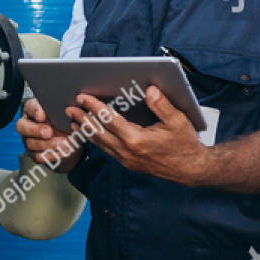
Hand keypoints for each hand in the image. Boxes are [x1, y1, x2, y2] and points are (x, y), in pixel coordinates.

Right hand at [16, 97, 84, 173]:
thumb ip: (63, 112)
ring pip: (31, 143)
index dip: (34, 111)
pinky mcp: (33, 153)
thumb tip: (69, 111)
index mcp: (33, 109)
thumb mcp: (66, 115)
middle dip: (36, 130)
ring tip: (64, 144)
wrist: (70, 140)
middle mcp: (27, 124)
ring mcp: (28, 140)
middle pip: (22, 126)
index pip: (29, 107)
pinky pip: (38, 156)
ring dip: (48, 145)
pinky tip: (63, 152)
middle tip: (49, 132)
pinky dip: (52, 155)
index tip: (42, 115)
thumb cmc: (65, 122)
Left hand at [65, 87, 210, 185]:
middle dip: (82, 118)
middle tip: (69, 107)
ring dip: (85, 130)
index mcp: (137, 139)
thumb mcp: (178, 121)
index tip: (82, 97)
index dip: (94, 106)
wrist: (190, 170)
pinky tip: (90, 133)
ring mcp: (126, 160)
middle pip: (98, 132)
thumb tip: (150, 90)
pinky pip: (106, 150)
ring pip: (99, 143)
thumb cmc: (185, 144)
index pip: (109, 119)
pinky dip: (95, 140)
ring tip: (73, 119)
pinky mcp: (127, 164)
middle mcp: (127, 151)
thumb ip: (162, 105)